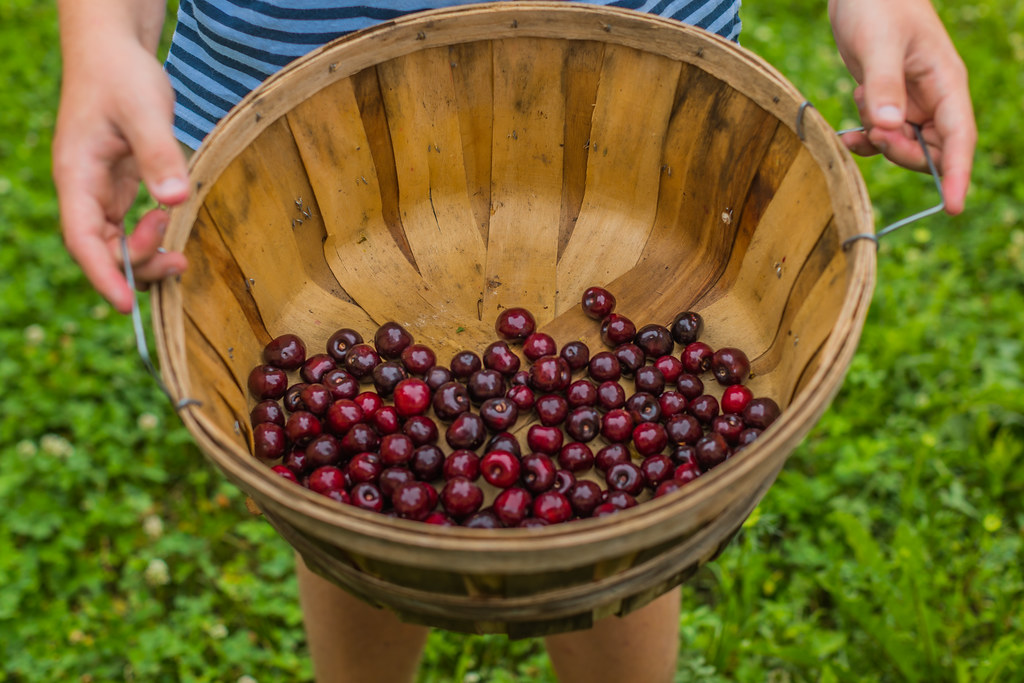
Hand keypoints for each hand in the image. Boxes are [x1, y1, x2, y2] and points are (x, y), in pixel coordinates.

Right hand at [52, 28, 189, 313]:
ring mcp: (98, 189)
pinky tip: (170, 236)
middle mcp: (82, 188)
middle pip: (100, 248)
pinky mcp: (117, 185)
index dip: (102, 274)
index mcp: (77, 174)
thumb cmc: (123, 75)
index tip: (125, 304)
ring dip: (143, 256)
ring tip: (179, 256)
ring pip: (113, 242)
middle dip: (135, 265)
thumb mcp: (145, 110)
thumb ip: (159, 156)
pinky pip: (126, 226)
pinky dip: (147, 239)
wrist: (115, 50)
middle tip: (178, 259)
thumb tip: (174, 200)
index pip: (83, 238)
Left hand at [828, 0, 975, 214]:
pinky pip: (882, 136)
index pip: (959, 137)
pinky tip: (845, 136)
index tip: (952, 206)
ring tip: (861, 108)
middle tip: (873, 134)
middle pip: (932, 150)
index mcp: (945, 82)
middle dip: (903, 154)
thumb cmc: (876, 5)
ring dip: (880, 144)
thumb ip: (884, 84)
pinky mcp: (887, 102)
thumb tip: (887, 126)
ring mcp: (911, 102)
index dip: (957, 173)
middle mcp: (934, 97)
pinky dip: (865, 142)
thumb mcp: (878, 44)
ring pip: (905, 145)